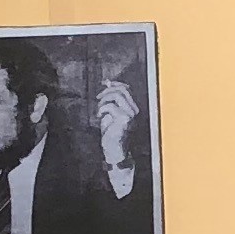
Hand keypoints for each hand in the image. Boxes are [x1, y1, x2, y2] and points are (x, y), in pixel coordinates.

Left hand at [95, 74, 135, 189]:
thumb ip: (111, 99)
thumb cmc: (112, 133)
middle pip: (123, 90)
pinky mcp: (124, 119)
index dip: (116, 84)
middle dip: (108, 90)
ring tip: (100, 109)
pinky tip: (99, 116)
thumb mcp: (111, 112)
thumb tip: (108, 83)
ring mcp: (131, 115)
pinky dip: (101, 109)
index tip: (106, 84)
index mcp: (133, 108)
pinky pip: (110, 106)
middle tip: (99, 97)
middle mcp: (135, 110)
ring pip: (117, 95)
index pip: (127, 89)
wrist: (114, 150)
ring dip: (104, 100)